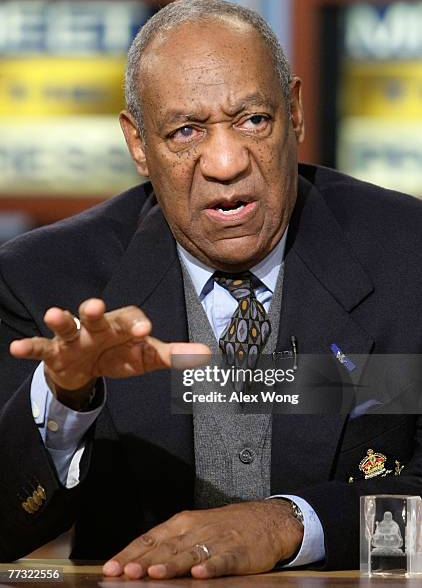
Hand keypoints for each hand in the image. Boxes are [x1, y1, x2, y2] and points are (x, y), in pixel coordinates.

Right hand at [9, 298, 209, 406]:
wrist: (88, 369)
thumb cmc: (120, 355)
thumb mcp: (146, 357)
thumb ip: (173, 356)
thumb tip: (209, 354)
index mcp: (122, 325)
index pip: (130, 320)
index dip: (136, 324)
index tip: (146, 330)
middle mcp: (97, 327)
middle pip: (97, 317)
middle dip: (95, 311)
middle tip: (96, 306)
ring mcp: (74, 338)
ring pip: (67, 326)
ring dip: (61, 319)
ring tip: (53, 314)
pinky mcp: (54, 352)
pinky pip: (40, 348)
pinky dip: (29, 347)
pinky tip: (15, 348)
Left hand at [102, 499, 303, 579]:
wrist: (267, 519)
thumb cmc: (226, 527)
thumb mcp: (195, 528)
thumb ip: (169, 544)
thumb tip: (136, 562)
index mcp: (183, 523)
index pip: (150, 538)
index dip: (130, 553)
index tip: (111, 567)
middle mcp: (197, 530)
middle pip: (165, 548)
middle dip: (143, 561)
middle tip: (125, 573)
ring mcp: (218, 541)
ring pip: (190, 554)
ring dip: (171, 565)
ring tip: (154, 574)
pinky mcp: (239, 553)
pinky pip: (223, 561)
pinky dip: (211, 566)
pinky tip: (200, 574)